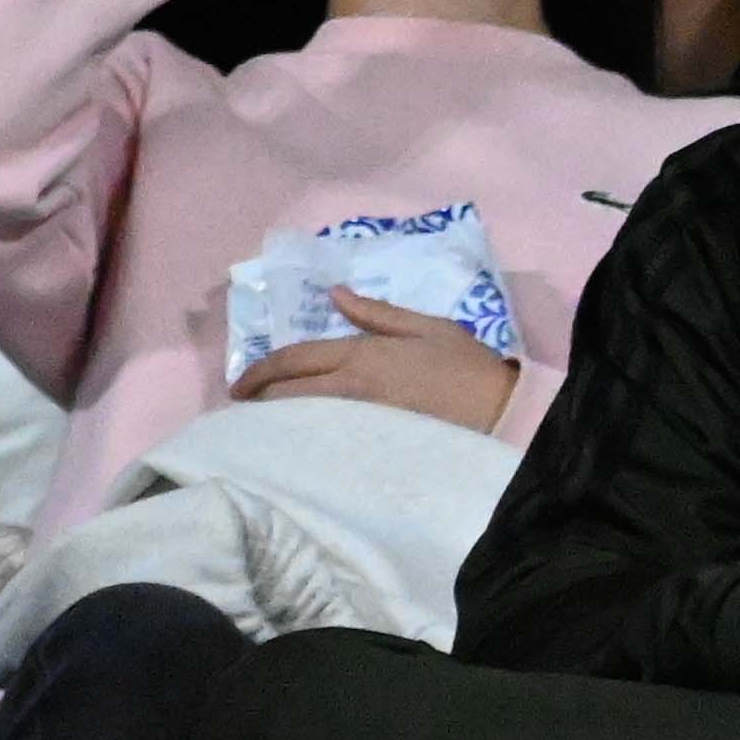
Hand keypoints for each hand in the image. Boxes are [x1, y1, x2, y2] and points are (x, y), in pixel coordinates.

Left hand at [228, 290, 523, 432]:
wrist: (499, 412)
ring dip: (274, 418)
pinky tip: (296, 441)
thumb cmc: (466, 366)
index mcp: (361, 354)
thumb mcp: (427, 327)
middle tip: (242, 404)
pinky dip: (301, 435)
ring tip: (262, 422)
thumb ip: (377, 313)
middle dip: (258, 397)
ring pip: (299, 417)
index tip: (239, 384)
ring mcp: (357, 419)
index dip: (260, 370)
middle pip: (287, 391)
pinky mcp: (368, 445)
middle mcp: (350, 387)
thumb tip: (335, 295)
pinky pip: (321, 437)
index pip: (295, 359)